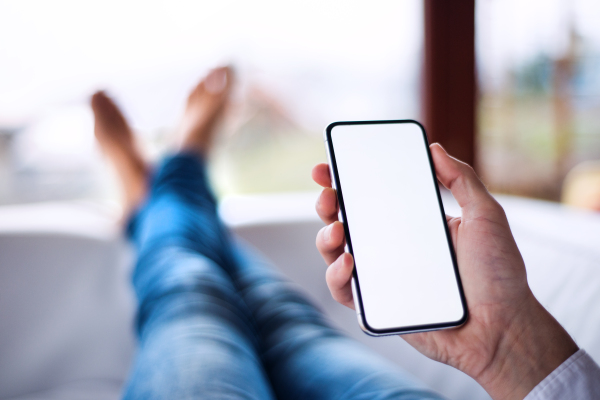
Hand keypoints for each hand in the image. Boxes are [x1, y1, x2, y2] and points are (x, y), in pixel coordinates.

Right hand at [312, 143, 577, 399]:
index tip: (329, 167)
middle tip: (328, 195)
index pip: (371, 197)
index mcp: (412, 224)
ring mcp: (382, 276)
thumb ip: (462, 180)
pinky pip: (344, 290)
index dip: (345, 181)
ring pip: (337, 253)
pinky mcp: (377, 305)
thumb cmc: (499, 274)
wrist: (502, 328)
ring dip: (326, 238)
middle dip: (328, 204)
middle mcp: (392, 247)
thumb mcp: (486, 216)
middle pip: (346, 221)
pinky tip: (350, 263)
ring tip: (338, 230)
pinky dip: (336, 275)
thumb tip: (434, 148)